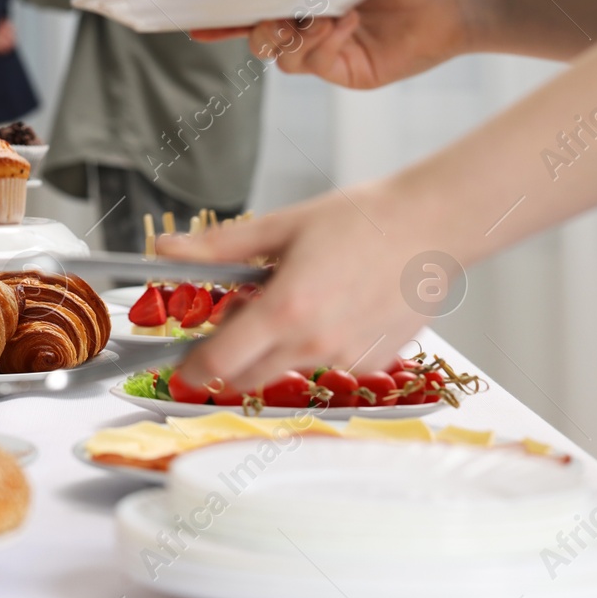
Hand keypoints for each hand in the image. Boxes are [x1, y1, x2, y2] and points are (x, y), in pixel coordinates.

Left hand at [159, 185, 430, 392]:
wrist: (430, 226)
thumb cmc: (360, 221)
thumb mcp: (280, 226)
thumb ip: (217, 248)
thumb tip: (166, 248)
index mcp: (285, 310)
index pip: (221, 361)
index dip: (193, 366)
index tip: (182, 362)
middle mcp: (315, 343)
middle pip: (248, 376)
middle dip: (230, 359)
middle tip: (237, 319)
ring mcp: (348, 358)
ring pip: (289, 368)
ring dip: (277, 347)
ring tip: (296, 298)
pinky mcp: (375, 361)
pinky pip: (328, 363)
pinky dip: (317, 344)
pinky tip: (334, 307)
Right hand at [199, 0, 476, 88]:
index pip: (258, 5)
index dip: (226, 10)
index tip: (197, 6)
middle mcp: (311, 26)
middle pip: (260, 38)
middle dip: (255, 29)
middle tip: (266, 18)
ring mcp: (327, 51)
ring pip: (281, 58)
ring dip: (294, 36)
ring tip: (323, 17)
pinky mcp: (347, 72)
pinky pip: (314, 64)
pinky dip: (323, 42)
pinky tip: (346, 22)